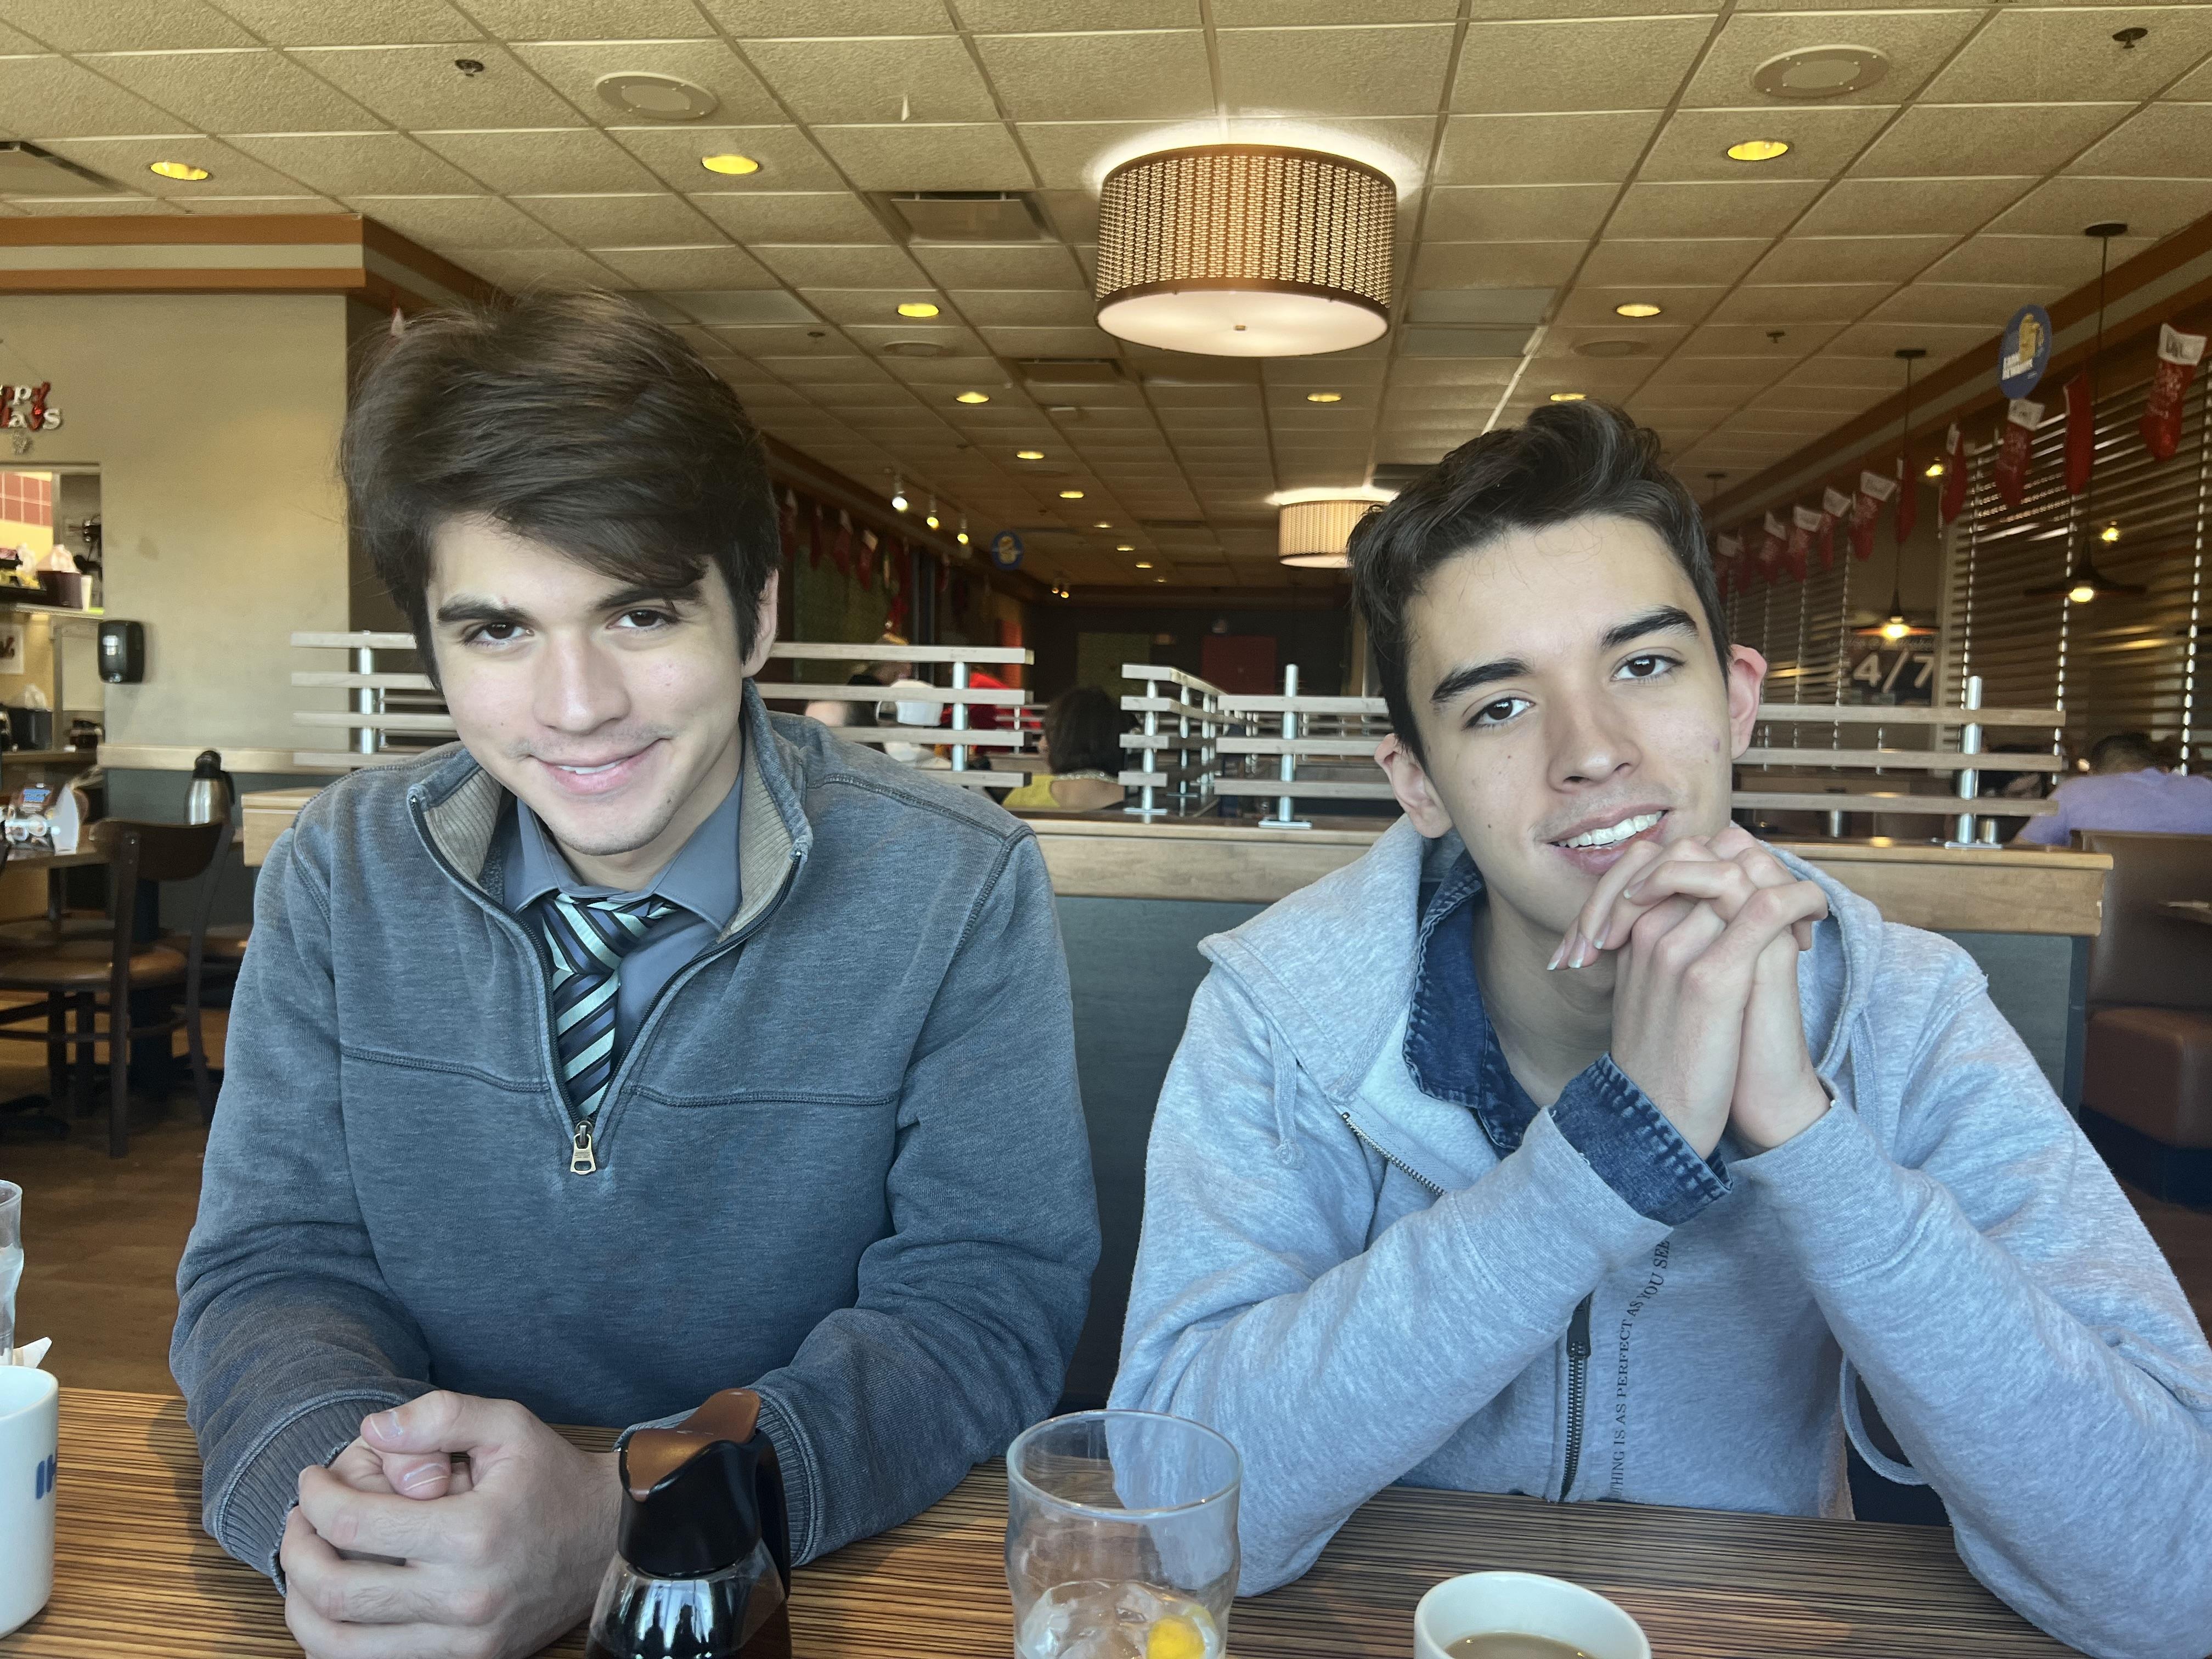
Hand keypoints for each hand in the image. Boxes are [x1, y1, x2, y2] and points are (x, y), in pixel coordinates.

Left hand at [281, 1391, 620, 1658]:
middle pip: (336, 1592)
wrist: (609, 1543)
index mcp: (472, 1534)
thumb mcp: (508, 1425)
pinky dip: (336, 1642)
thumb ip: (440, 1415)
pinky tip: (335, 1605)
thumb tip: (371, 1429)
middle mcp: (463, 1598)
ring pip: (341, 1647)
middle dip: (296, 1551)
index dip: (315, 1497)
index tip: (312, 1479)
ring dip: (302, 1607)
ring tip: (305, 1565)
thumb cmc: (552, 1479)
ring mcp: (464, 1642)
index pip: (354, 1524)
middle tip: (298, 1520)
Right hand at [1569, 836, 1827, 1157]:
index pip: (1678, 858)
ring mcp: (1677, 950)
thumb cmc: (1662, 1061)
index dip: (1727, 865)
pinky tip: (1815, 922)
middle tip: (1787, 902)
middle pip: (1704, 855)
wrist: (1653, 1121)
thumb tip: (1710, 920)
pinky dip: (1799, 902)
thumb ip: (1670, 950)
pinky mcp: (1712, 977)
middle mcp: (1650, 931)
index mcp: (1634, 933)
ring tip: (1806, 915)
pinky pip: (1764, 907)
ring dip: (1782, 882)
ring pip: (1735, 873)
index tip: (1760, 899)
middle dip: (1753, 865)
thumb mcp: (1654, 994)